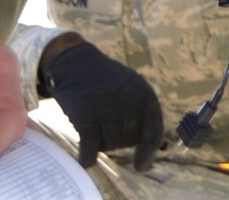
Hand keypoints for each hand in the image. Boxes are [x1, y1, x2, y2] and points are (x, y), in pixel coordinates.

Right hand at [39, 35, 164, 168]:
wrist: (74, 62)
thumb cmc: (104, 81)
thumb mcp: (130, 89)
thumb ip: (140, 115)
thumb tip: (148, 153)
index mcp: (144, 93)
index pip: (154, 129)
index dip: (149, 151)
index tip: (142, 165)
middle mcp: (129, 101)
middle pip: (129, 140)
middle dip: (118, 140)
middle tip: (106, 125)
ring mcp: (107, 108)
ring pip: (110, 145)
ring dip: (101, 143)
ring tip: (94, 124)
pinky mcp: (85, 117)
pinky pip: (90, 148)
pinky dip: (87, 157)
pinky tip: (86, 159)